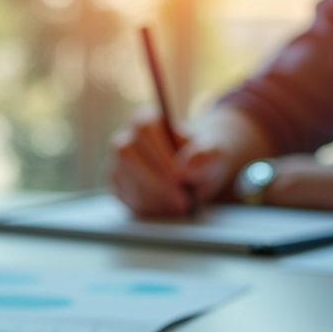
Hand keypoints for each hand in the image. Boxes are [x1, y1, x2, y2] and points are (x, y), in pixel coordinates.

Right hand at [108, 106, 273, 218]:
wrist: (195, 177)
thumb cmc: (201, 159)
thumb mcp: (213, 154)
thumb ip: (205, 155)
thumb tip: (186, 166)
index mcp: (147, 121)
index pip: (145, 130)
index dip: (160, 152)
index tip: (179, 175)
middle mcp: (126, 140)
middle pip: (128, 154)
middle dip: (156, 181)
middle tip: (181, 200)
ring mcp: (119, 165)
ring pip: (125, 178)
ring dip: (154, 196)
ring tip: (180, 206)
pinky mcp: (119, 188)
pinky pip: (126, 198)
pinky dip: (149, 207)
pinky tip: (168, 209)